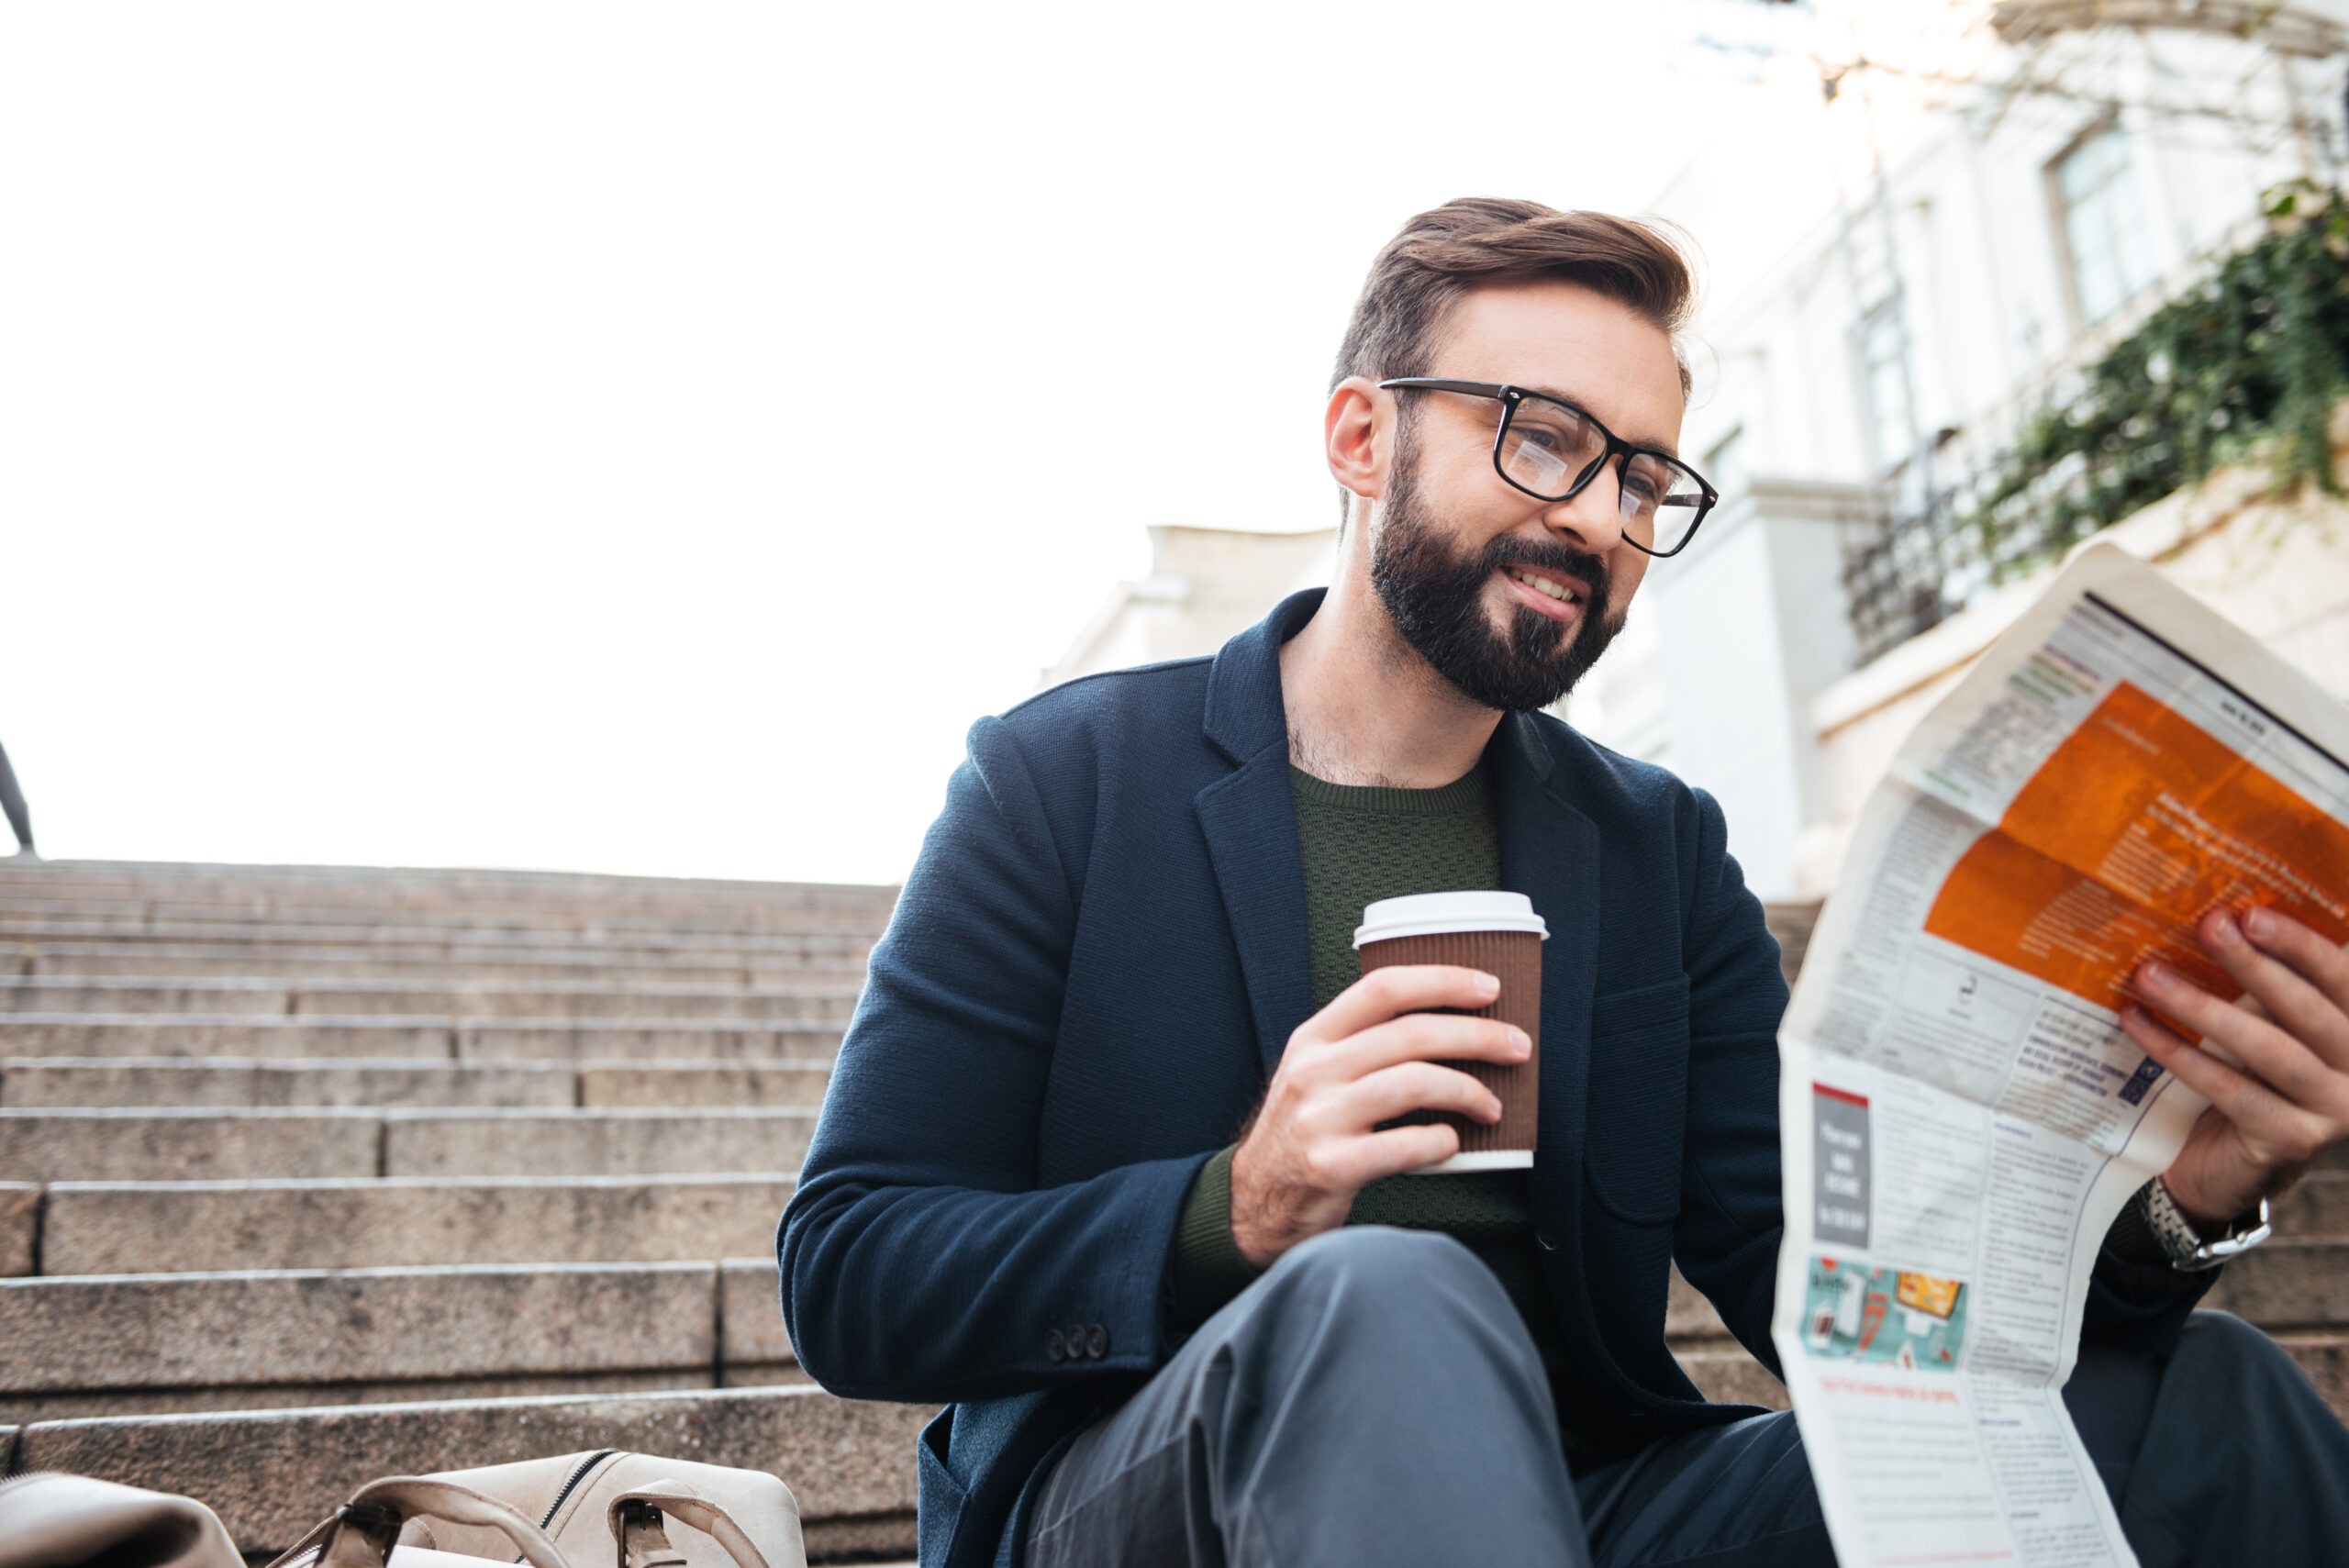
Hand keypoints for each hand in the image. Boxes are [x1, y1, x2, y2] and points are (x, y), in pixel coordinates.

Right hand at [1228, 964, 1528, 1268]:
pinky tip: (1451, 1143)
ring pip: (1414, 1082)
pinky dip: (1439, 1141)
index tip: (1488, 987)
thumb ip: (1363, 1047)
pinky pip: (1403, 1145)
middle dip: (1477, 1035)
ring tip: (1491, 1107)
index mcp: (1314, 1038)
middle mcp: (1314, 1070)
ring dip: (1468, 1090)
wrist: (1255, 1202)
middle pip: (1411, 1033)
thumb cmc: (1302, 1134)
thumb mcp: (1316, 1074)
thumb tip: (1449, 1025)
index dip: (1442, 981)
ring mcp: (1320, 1118)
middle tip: (1515, 1046)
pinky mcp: (1331, 1165)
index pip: (1383, 988)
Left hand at [2121, 906, 2348, 1228]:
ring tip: (2150, 975)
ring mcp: (2332, 1109)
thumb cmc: (2243, 1078)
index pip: (2341, 979)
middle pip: (2309, 1009)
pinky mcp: (2290, 1140)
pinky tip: (2138, 1024)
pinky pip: (2230, 1089)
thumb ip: (2256, 984)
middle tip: (2208, 926)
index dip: (2301, 944)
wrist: (2221, 1164)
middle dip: (2254, 964)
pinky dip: (2179, 1054)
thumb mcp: (2259, 1023)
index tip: (2252, 913)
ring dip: (2204, 1007)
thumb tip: (2210, 918)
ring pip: (2269, 1050)